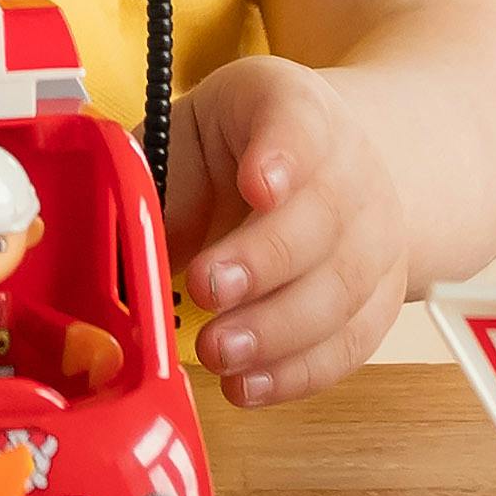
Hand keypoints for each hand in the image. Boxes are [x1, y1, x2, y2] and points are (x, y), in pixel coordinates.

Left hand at [166, 56, 410, 406]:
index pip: (298, 121)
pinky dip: (299, 372)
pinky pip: (352, 340)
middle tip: (207, 287)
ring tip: (219, 353)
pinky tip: (249, 385)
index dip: (283, 154)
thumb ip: (159, 179)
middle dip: (265, 260)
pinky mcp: (380, 295)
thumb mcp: (191, 134)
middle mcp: (350, 168)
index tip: (258, 185)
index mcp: (294, 109)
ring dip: (279, 329)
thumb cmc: (238, 150)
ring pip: (345, 286)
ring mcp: (375, 233)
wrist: (326, 166)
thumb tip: (116, 243)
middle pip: (325, 215)